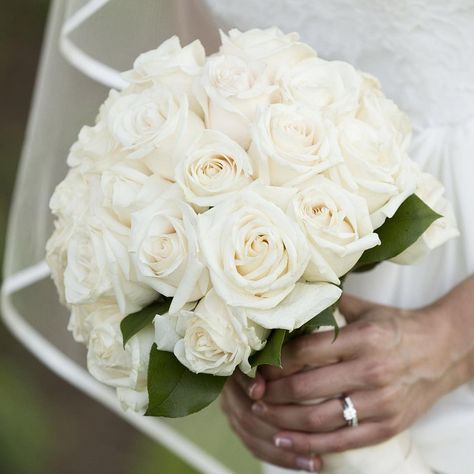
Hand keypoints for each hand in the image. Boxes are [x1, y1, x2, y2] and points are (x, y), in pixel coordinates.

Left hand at [221, 293, 462, 470]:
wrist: (444, 351)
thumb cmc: (398, 327)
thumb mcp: (366, 310)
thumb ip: (329, 306)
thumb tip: (292, 301)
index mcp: (362, 338)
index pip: (306, 351)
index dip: (276, 360)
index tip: (257, 364)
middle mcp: (371, 370)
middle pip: (307, 386)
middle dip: (273, 391)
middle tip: (253, 391)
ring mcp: (380, 402)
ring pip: (320, 417)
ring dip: (284, 419)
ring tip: (262, 414)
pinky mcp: (387, 425)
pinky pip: (343, 439)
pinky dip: (311, 445)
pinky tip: (287, 441)